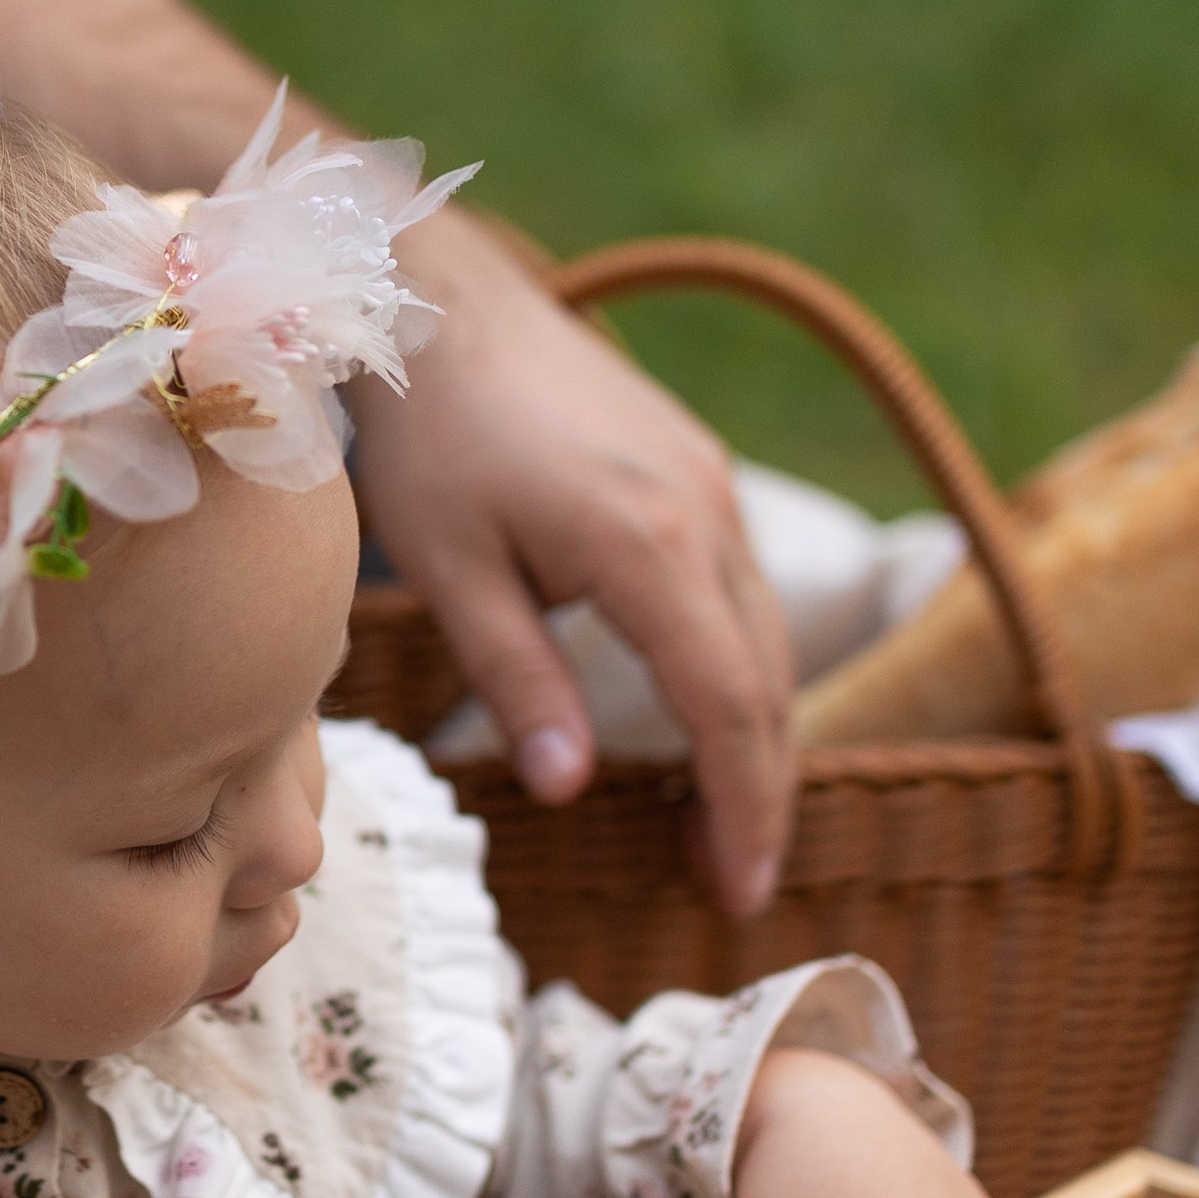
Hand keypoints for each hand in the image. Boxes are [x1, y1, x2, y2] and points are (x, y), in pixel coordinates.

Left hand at [347, 213, 794, 914]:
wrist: (443, 304)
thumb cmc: (430, 436)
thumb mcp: (453, 569)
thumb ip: (518, 680)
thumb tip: (570, 789)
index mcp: (650, 546)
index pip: (729, 709)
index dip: (742, 809)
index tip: (735, 893)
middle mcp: (707, 514)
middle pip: (768, 684)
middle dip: (761, 794)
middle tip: (731, 886)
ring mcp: (714, 486)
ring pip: (768, 639)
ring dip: (756, 737)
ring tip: (719, 824)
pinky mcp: (699, 471)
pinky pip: (744, 592)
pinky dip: (740, 670)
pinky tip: (703, 719)